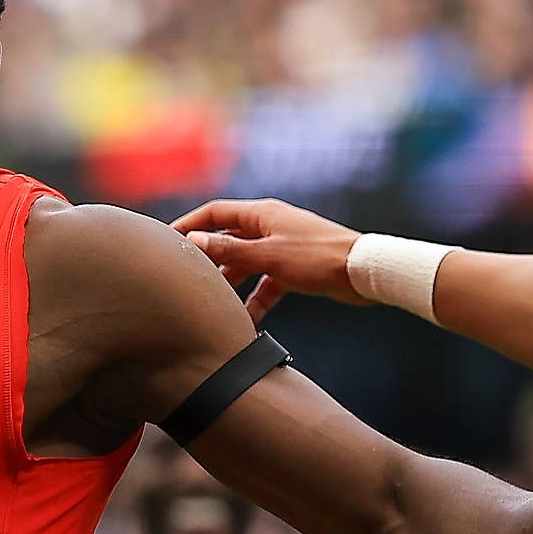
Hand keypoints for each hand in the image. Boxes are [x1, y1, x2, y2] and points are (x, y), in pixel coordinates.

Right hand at [172, 197, 364, 322]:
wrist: (364, 272)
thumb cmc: (319, 257)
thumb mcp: (268, 256)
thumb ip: (230, 252)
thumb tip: (194, 241)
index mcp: (262, 214)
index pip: (215, 213)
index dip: (190, 224)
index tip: (167, 240)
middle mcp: (270, 226)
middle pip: (229, 239)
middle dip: (208, 259)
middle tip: (186, 277)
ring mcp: (282, 247)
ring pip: (246, 264)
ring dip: (231, 284)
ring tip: (213, 304)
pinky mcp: (295, 268)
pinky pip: (267, 283)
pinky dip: (256, 299)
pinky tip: (248, 320)